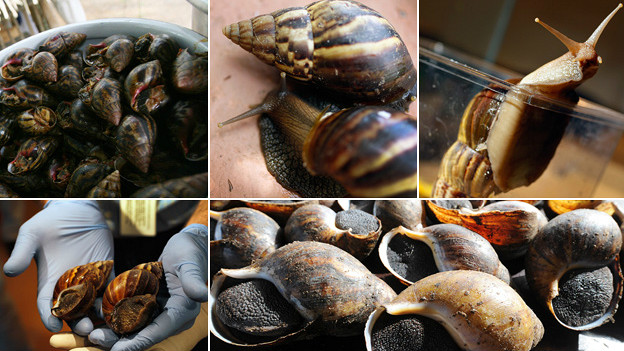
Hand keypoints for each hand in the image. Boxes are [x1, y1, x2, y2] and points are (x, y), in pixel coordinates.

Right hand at [3, 200, 113, 335]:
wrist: (75, 211)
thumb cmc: (50, 223)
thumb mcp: (32, 234)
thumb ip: (22, 252)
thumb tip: (9, 271)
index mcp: (49, 283)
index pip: (47, 305)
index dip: (49, 316)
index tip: (52, 325)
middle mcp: (70, 286)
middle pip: (74, 311)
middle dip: (79, 322)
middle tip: (85, 329)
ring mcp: (90, 280)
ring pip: (96, 303)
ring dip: (101, 314)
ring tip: (106, 322)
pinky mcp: (107, 270)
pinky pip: (114, 286)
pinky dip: (118, 295)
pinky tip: (124, 303)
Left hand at [89, 224, 207, 350]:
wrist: (189, 244)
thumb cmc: (190, 251)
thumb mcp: (190, 263)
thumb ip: (193, 280)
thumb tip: (202, 294)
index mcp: (183, 310)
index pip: (158, 332)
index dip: (137, 342)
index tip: (117, 349)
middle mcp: (172, 316)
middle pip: (143, 334)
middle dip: (119, 340)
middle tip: (94, 339)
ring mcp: (161, 311)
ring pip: (135, 328)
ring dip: (114, 331)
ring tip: (92, 332)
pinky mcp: (152, 304)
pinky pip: (133, 315)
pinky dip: (117, 317)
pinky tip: (98, 315)